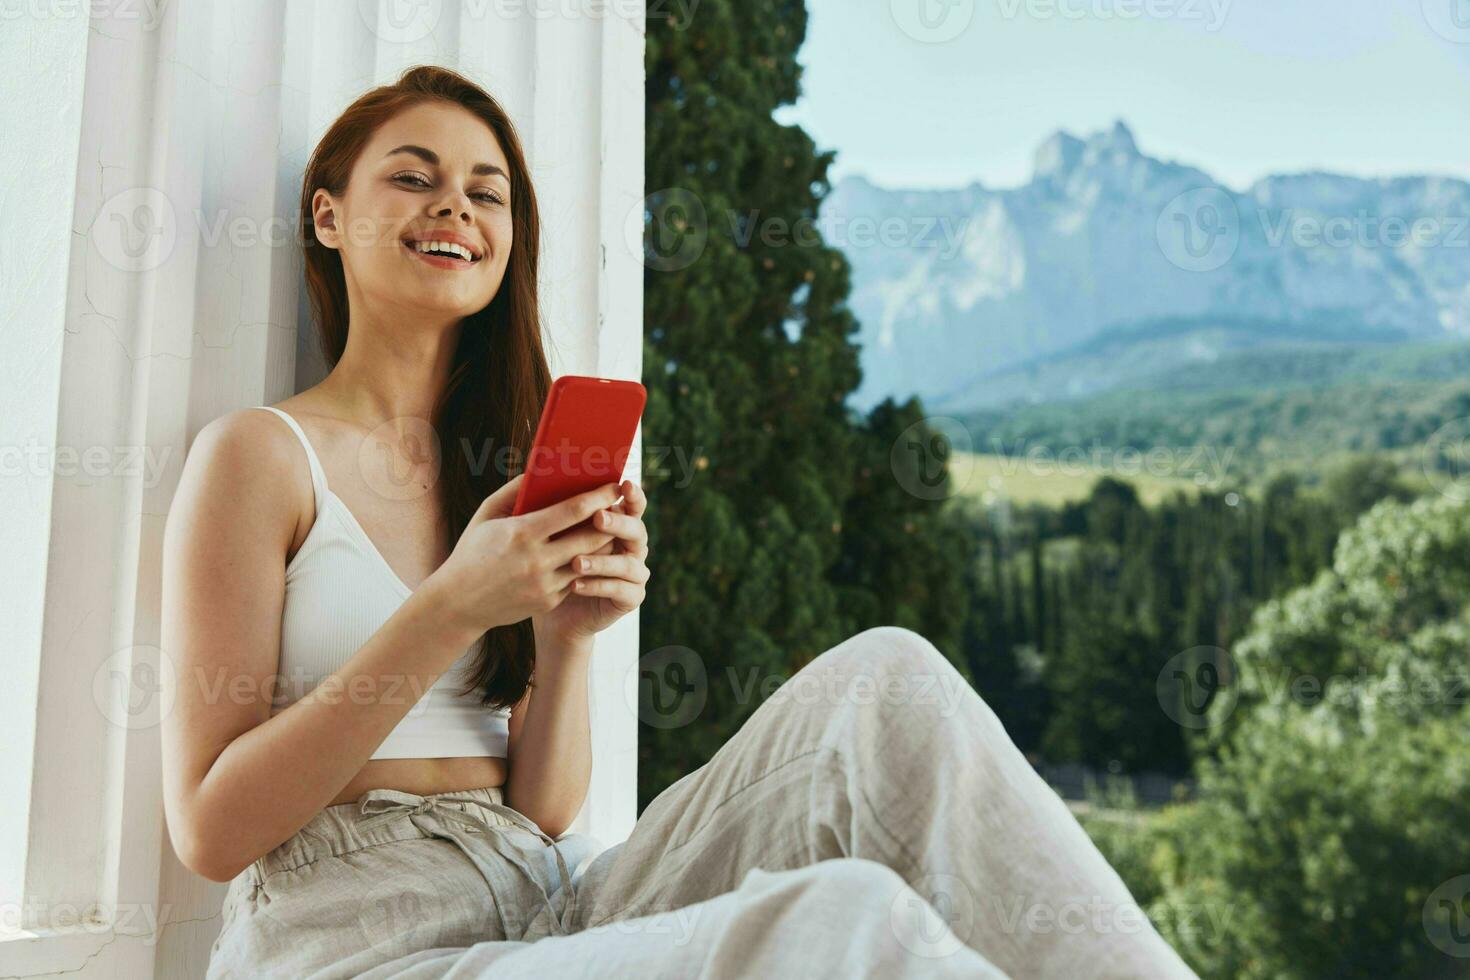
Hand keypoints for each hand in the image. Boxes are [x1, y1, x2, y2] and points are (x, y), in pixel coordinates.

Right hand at [429, 475, 624, 635]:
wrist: (458, 604)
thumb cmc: (472, 552)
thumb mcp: (486, 515)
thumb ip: (513, 491)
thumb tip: (540, 470)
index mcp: (522, 533)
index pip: (573, 511)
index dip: (599, 496)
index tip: (616, 486)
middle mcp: (537, 561)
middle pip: (591, 536)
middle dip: (611, 519)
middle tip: (622, 506)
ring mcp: (545, 585)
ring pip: (590, 560)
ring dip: (604, 544)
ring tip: (611, 528)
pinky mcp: (549, 602)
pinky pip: (577, 579)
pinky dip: (586, 564)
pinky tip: (591, 552)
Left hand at [535, 478, 648, 641]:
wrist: (549, 609)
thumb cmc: (545, 562)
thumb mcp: (545, 533)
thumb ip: (551, 507)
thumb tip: (540, 476)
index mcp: (617, 524)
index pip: (632, 504)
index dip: (633, 495)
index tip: (623, 484)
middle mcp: (631, 546)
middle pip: (637, 530)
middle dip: (618, 523)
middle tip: (598, 518)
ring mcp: (634, 573)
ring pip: (628, 563)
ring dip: (603, 560)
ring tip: (575, 562)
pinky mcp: (630, 598)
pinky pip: (620, 590)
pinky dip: (598, 585)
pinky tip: (575, 584)